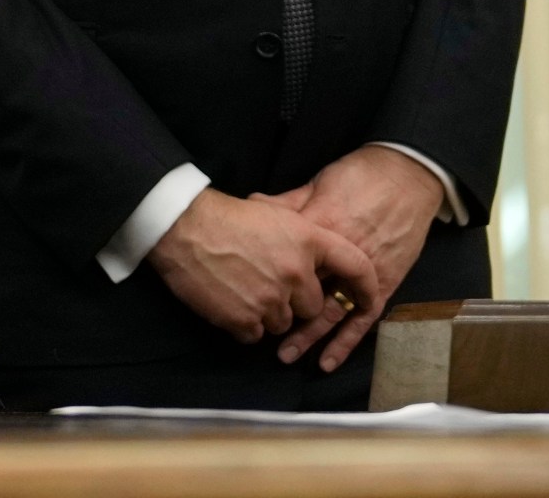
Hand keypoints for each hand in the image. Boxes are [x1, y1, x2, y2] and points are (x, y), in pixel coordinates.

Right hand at [147, 189, 379, 351]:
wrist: (183, 227)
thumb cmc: (227, 215)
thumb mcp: (274, 212)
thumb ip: (304, 235)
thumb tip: (320, 255)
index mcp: (309, 242)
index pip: (356, 266)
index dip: (365, 287)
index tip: (365, 298)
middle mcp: (297, 274)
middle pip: (314, 307)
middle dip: (296, 302)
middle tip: (271, 285)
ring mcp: (271, 300)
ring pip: (283, 324)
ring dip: (268, 314)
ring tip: (244, 290)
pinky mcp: (244, 320)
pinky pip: (255, 335)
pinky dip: (244, 324)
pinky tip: (230, 302)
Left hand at [258, 145, 446, 369]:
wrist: (408, 175)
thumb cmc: (359, 175)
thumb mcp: (318, 184)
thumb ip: (288, 203)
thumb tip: (254, 204)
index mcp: (321, 229)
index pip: (287, 258)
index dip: (265, 275)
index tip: (243, 288)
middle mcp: (341, 256)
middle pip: (305, 290)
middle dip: (280, 313)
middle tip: (256, 329)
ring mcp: (365, 272)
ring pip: (330, 311)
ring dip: (308, 336)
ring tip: (286, 355)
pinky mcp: (385, 282)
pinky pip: (363, 318)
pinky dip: (345, 342)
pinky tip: (327, 361)